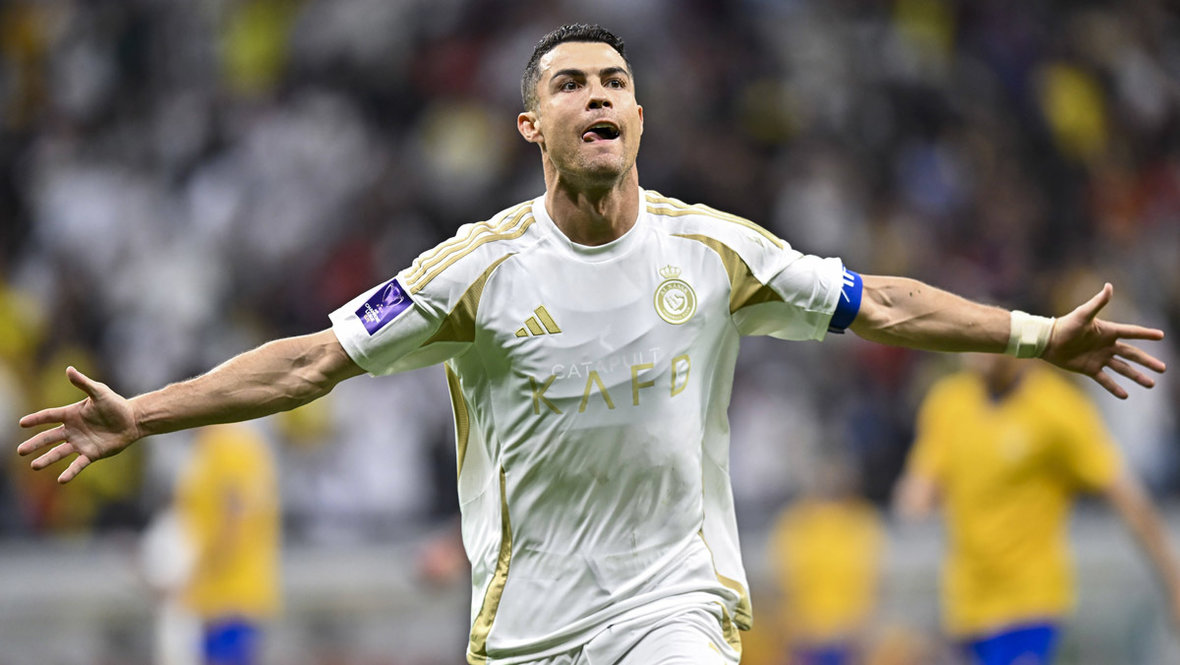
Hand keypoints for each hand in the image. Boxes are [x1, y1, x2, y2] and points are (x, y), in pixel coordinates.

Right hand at [17, 366, 140, 482]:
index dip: (36, 419)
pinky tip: (61, 479)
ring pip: (59, 452)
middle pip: (49, 437)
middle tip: (20, 451)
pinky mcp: (91, 454)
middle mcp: (72, 430)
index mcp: (71, 414)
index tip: (21, 423)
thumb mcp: (100, 392)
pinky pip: (78, 464)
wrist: (132, 420)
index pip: (49, 416)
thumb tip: (69, 369)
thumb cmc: (115, 404)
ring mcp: (80, 443)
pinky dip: (70, 472)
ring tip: (34, 466)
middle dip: (35, 444)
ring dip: (47, 459)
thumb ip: (83, 383)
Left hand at [1041, 283, 1165, 398]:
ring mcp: (1099, 358)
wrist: (1047, 341)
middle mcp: (1106, 346)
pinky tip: (1125, 395)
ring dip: (1137, 376)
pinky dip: (1114, 387)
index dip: (1146, 334)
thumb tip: (1109, 286)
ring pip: (1123, 369)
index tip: (1161, 336)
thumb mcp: (1082, 314)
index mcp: (1108, 332)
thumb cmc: (1065, 325)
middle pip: (1132, 354)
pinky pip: (1105, 380)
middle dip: (1147, 361)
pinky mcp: (1089, 369)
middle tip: (1163, 368)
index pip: (1131, 333)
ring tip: (1151, 384)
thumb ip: (1097, 303)